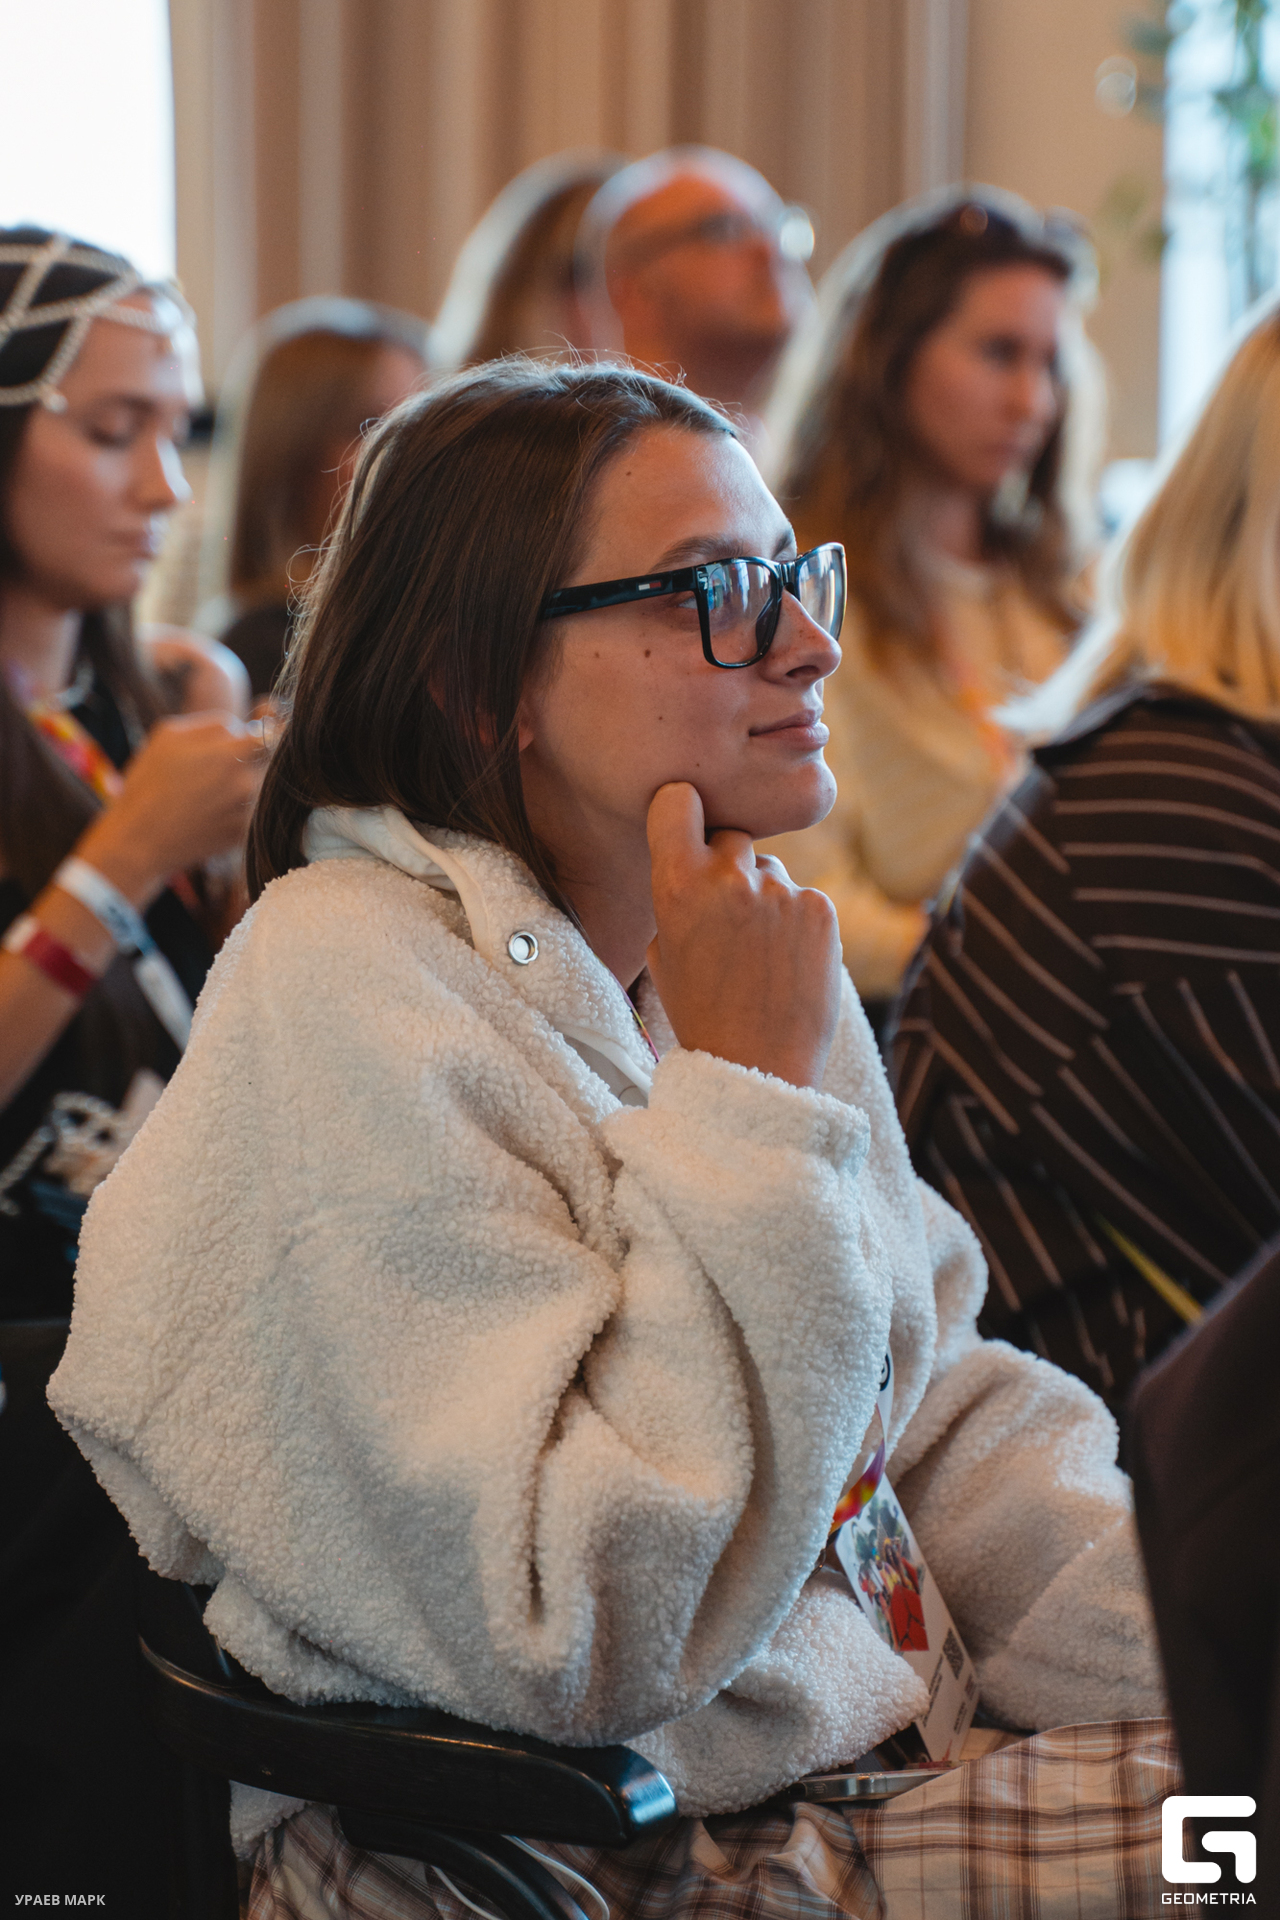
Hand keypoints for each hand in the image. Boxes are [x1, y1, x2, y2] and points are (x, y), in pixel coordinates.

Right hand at [74, 713, 266, 907]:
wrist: (138, 839)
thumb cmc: (149, 781)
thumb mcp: (170, 734)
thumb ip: (214, 724)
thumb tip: (245, 727)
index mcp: (231, 752)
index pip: (276, 733)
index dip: (271, 731)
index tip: (260, 733)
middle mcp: (247, 782)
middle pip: (275, 761)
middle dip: (261, 758)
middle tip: (233, 764)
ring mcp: (249, 811)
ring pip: (269, 787)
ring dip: (255, 783)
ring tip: (219, 788)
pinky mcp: (246, 834)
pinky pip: (257, 811)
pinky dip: (245, 807)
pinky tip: (216, 809)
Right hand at [646, 782, 842, 1090]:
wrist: (756, 1068)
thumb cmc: (700, 1013)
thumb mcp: (664, 951)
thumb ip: (677, 897)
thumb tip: (694, 861)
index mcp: (677, 884)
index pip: (678, 800)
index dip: (683, 811)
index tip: (687, 825)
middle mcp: (729, 877)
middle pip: (732, 835)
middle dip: (728, 865)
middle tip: (728, 918)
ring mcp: (780, 891)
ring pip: (771, 872)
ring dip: (766, 900)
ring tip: (760, 957)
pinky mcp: (821, 908)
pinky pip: (803, 899)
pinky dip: (797, 925)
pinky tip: (787, 965)